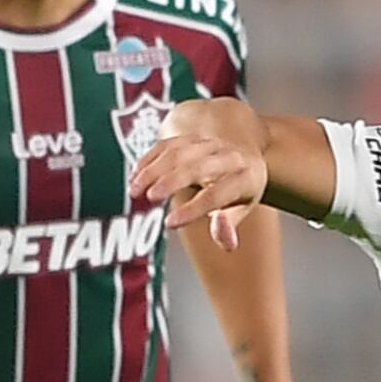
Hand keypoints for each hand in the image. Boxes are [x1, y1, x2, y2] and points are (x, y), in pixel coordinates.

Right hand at [131, 106, 268, 250]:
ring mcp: (209, 144)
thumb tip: (227, 244)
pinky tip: (135, 175)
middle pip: (196, 167)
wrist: (244, 156)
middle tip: (149, 198)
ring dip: (153, 170)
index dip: (193, 209)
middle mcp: (229, 157)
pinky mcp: (192, 137)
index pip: (217, 195)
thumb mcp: (242, 209)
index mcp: (245, 178)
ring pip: (178, 153)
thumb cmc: (241, 190)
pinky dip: (149, 159)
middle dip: (170, 181)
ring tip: (135, 190)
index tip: (170, 223)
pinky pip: (168, 144)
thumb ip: (229, 227)